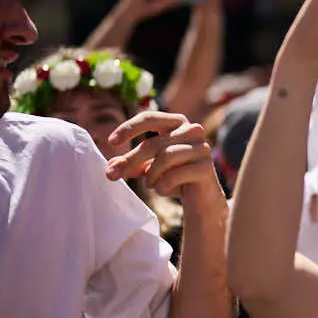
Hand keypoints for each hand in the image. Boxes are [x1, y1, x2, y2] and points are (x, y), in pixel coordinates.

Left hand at [105, 111, 223, 204]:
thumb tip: (110, 167)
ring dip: (151, 175)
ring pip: (165, 157)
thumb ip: (131, 163)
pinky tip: (165, 189)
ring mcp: (202, 148)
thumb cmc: (174, 177)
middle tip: (111, 174)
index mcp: (177, 123)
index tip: (111, 142)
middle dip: (130, 160)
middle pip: (153, 143)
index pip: (150, 118)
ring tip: (150, 184)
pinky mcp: (206, 168)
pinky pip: (175, 175)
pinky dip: (163, 186)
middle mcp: (192, 130)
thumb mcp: (148, 167)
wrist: (201, 198)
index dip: (129, 128)